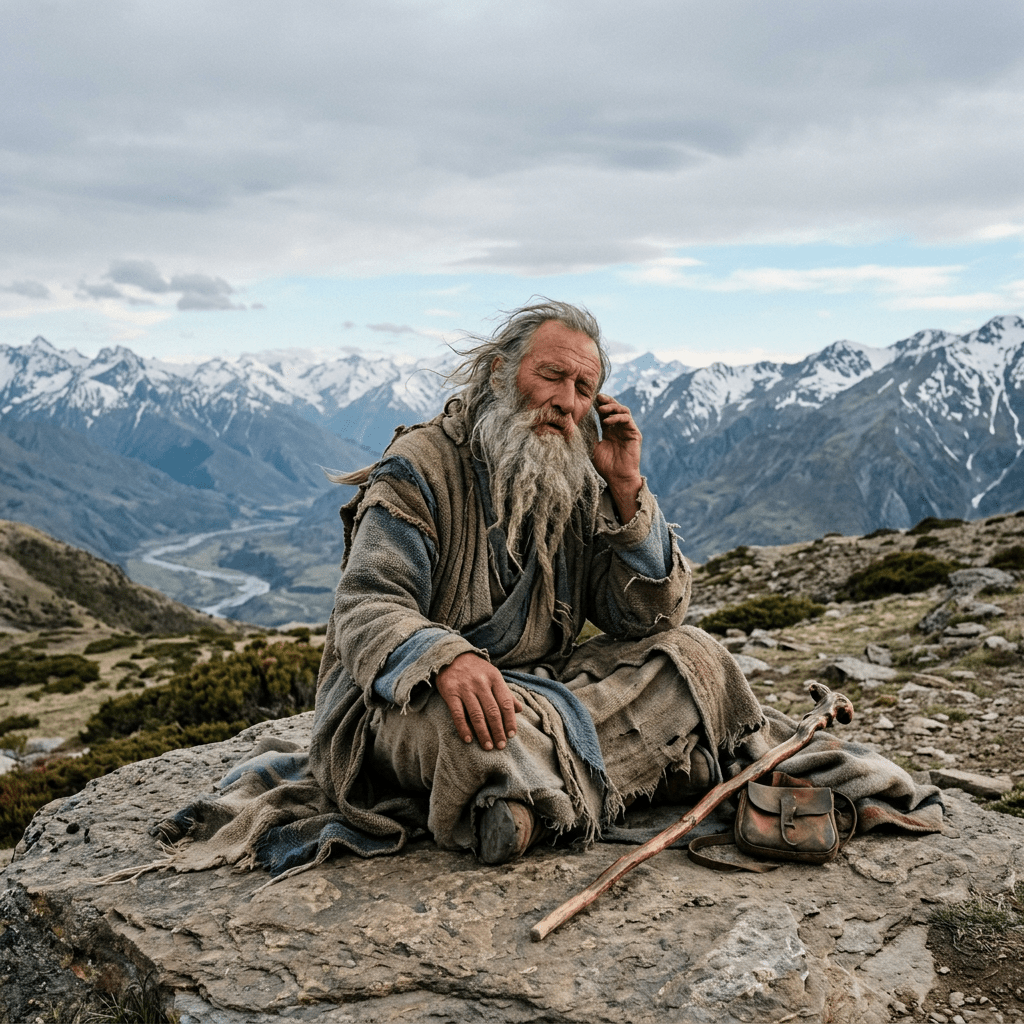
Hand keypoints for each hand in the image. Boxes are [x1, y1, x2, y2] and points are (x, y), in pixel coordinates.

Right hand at [436, 652, 522, 750]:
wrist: (450, 655)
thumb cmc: (476, 669)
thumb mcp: (493, 675)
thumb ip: (506, 692)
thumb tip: (519, 709)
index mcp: (494, 678)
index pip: (505, 703)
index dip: (510, 720)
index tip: (511, 735)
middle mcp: (481, 683)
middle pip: (492, 711)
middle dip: (498, 731)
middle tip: (501, 746)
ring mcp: (465, 688)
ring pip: (477, 715)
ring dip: (483, 733)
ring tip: (488, 746)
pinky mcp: (450, 692)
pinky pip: (458, 714)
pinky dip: (463, 728)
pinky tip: (468, 739)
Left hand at [591, 393, 642, 520]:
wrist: (617, 478)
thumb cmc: (605, 466)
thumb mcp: (592, 448)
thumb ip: (588, 436)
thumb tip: (574, 426)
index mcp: (609, 430)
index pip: (605, 412)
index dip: (599, 404)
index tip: (590, 399)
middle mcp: (619, 428)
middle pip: (615, 407)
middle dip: (606, 401)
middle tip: (597, 398)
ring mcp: (628, 430)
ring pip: (623, 410)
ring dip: (612, 407)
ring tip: (601, 409)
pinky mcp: (635, 434)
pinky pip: (627, 420)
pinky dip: (617, 417)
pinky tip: (607, 421)